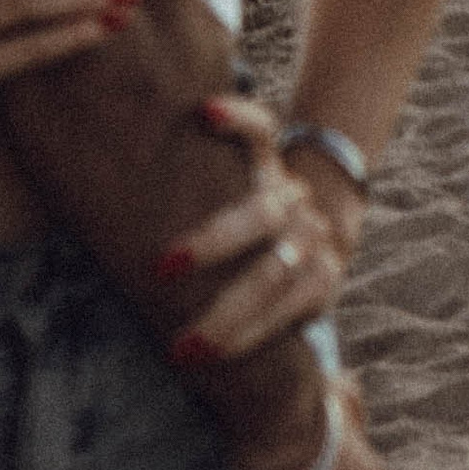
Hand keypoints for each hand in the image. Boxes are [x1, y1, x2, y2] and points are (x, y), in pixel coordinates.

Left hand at [154, 92, 354, 358]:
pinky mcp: (324, 285)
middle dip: (212, 243)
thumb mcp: (229, 176)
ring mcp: (314, 242)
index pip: (259, 128)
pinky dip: (251, 337)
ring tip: (184, 347)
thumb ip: (197, 163)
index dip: (237, 117)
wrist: (322, 231)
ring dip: (228, 315)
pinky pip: (288, 315)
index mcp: (268, 165)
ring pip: (274, 276)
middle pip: (260, 214)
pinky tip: (218, 357)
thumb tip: (145, 139)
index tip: (205, 112)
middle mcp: (294, 199)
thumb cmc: (246, 208)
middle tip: (163, 267)